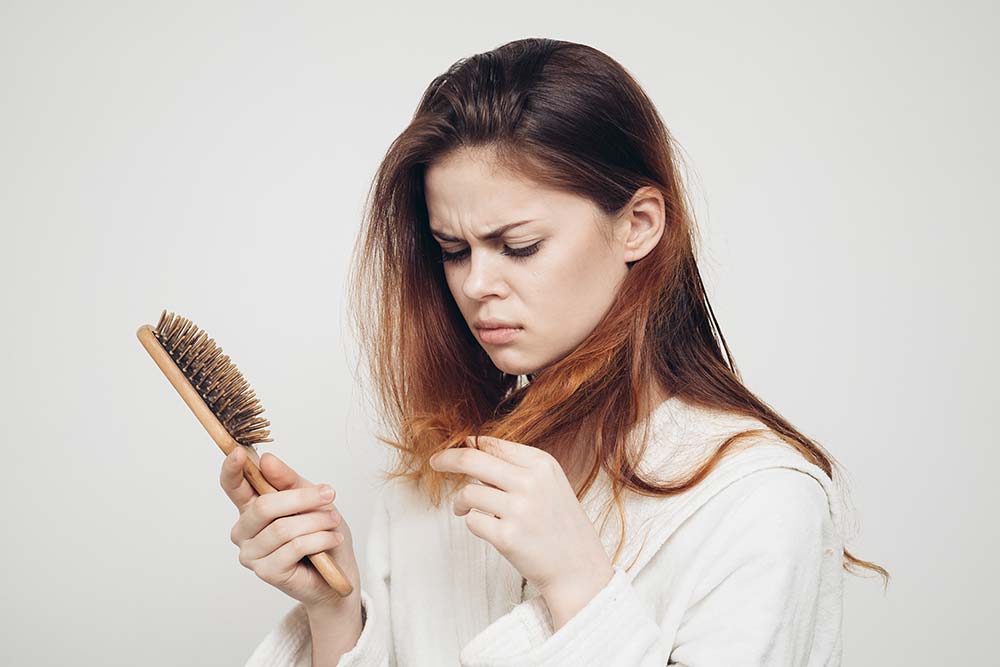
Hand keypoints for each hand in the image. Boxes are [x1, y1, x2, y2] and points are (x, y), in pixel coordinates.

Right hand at [220, 447, 361, 610]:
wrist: (338, 572)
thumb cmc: (323, 532)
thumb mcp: (311, 499)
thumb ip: (289, 481)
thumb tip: (266, 460)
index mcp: (251, 507)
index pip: (233, 486)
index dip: (232, 469)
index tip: (239, 452)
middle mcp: (245, 530)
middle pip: (264, 506)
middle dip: (301, 498)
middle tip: (329, 495)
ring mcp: (252, 553)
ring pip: (283, 528)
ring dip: (316, 521)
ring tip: (334, 521)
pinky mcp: (266, 572)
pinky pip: (294, 547)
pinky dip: (320, 539)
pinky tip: (332, 539)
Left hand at [428, 436, 612, 597]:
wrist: (578, 568)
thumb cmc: (559, 524)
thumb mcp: (549, 482)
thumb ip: (514, 465)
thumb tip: (470, 445)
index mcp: (541, 464)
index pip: (491, 443)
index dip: (466, 446)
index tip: (451, 452)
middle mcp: (531, 482)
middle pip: (472, 460)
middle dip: (447, 460)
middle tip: (434, 462)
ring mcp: (519, 510)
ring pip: (467, 493)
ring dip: (460, 502)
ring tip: (464, 509)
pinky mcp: (507, 537)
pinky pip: (472, 521)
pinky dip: (473, 523)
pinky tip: (488, 529)